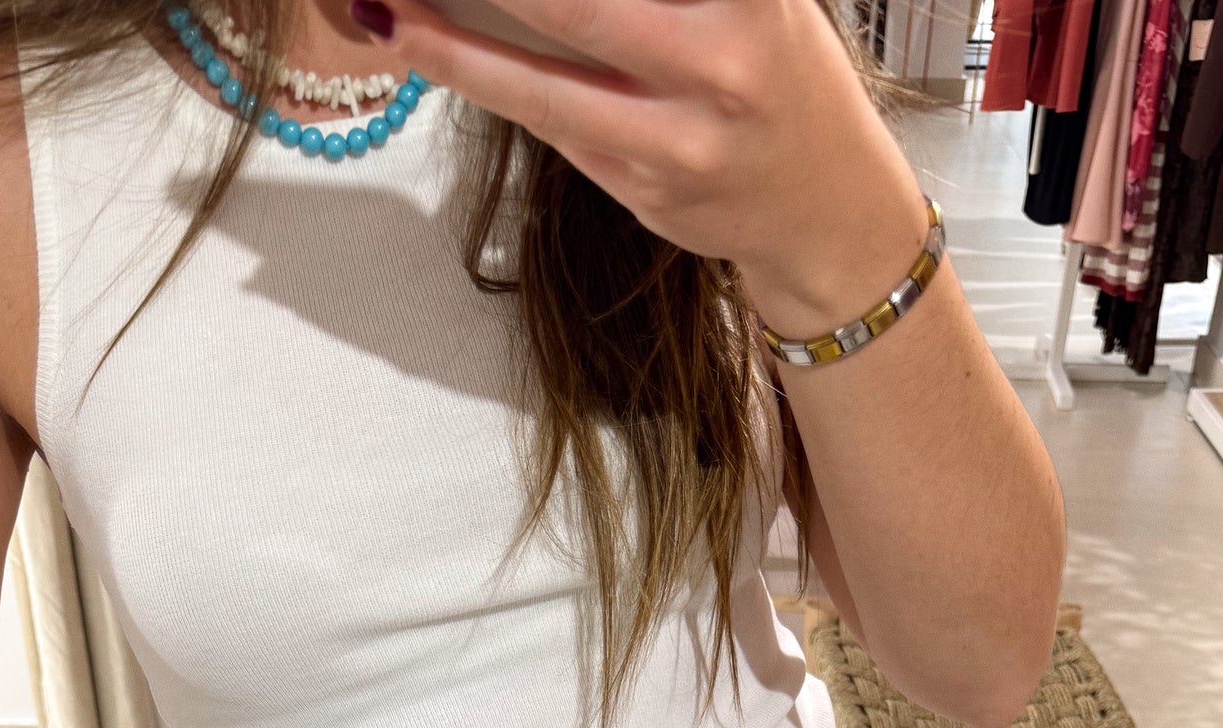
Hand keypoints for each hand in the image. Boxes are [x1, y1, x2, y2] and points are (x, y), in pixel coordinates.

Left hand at [354, 0, 930, 330]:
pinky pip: (555, 126)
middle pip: (577, 8)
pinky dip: (493, 82)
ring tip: (395, 15)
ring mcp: (680, 141)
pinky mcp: (646, 192)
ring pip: (544, 84)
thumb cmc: (782, 75)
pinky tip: (440, 51)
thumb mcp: (757, 1)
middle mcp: (721, 66)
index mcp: (753, 0)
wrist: (827, 212)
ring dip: (456, 48)